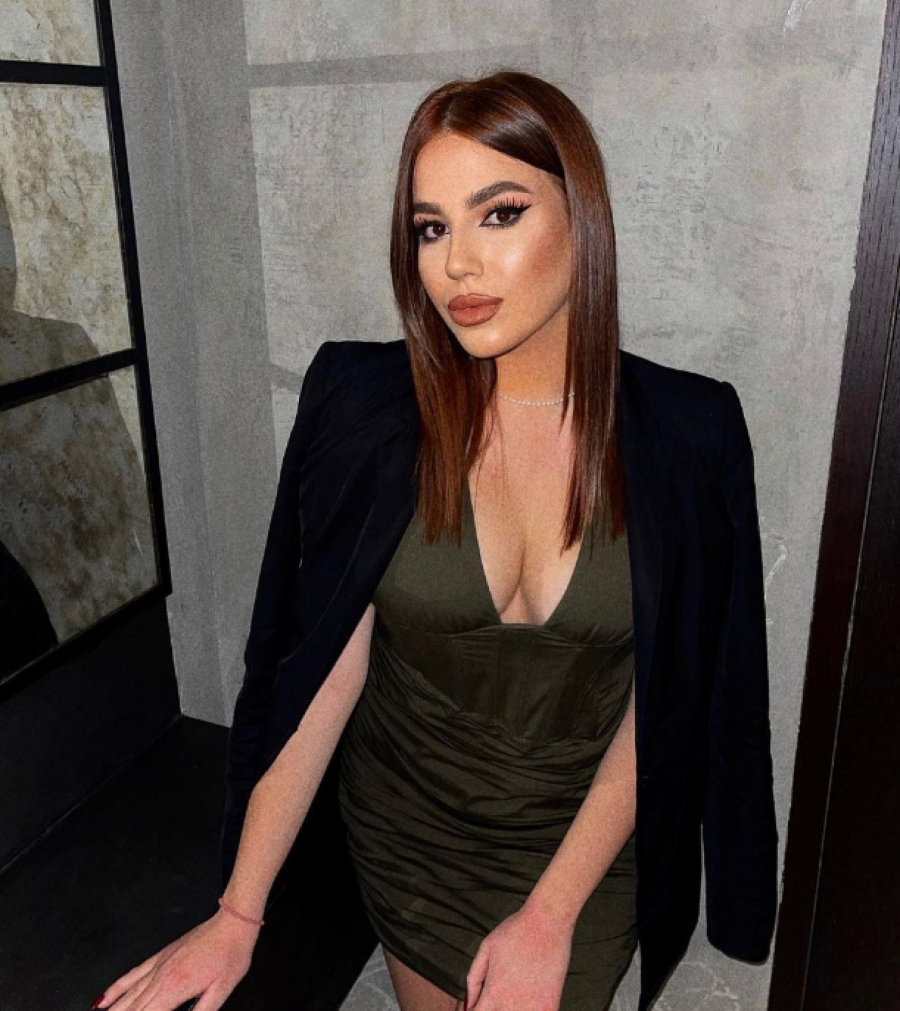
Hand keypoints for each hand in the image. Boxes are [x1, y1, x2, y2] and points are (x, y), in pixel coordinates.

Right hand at [94, 910, 260, 1009]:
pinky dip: (115, 988)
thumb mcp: (221, 992)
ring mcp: (158, 966)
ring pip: (127, 996)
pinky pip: (132, 976)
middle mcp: (161, 978)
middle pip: (132, 1009)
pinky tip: (103, 999)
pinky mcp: (160, 957)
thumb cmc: (230, 955)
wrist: (232, 924)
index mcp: (175, 988)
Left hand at [465, 902, 574, 1010]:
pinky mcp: (550, 1008)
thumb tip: (468, 1003)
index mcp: (494, 994)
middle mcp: (512, 1007)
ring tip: (512, 991)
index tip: (479, 1004)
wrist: (548, 922)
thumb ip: (474, 979)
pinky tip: (529, 996)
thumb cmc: (515, 932)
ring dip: (510, 1009)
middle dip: (492, 1008)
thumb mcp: (486, 949)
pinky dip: (529, 1009)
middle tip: (498, 992)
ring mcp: (533, 1010)